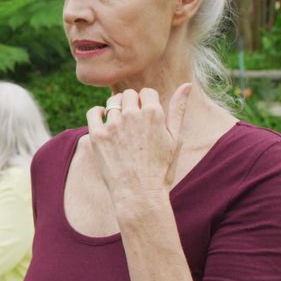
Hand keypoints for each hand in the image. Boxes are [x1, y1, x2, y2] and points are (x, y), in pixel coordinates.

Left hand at [85, 84, 191, 205]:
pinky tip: (105, 124)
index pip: (147, 92)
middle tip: (133, 124)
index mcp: (154, 113)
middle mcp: (132, 115)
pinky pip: (93, 112)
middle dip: (131, 104)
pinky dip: (98, 113)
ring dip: (116, 109)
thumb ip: (178, 110)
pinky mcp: (97, 135)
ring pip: (112, 102)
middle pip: (128, 95)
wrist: (139, 195)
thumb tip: (187, 85)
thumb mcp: (174, 139)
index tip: (146, 118)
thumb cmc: (161, 169)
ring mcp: (113, 125)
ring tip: (121, 128)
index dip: (147, 104)